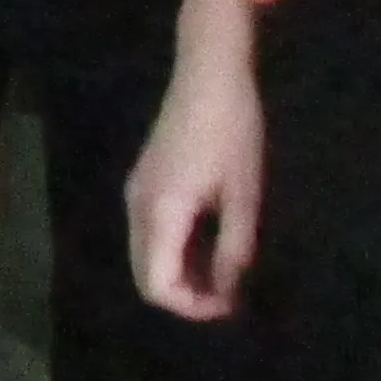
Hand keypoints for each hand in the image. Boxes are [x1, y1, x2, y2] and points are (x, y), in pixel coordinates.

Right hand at [126, 32, 263, 321]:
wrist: (209, 73)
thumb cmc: (233, 130)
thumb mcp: (244, 195)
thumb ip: (234, 249)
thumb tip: (229, 292)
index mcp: (160, 212)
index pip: (157, 285)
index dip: (191, 307)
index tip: (231, 306)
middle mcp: (137, 205)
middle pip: (145, 274)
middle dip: (185, 295)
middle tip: (231, 296)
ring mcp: (136, 191)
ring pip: (146, 255)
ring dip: (181, 273)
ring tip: (227, 272)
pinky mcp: (145, 180)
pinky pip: (150, 233)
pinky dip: (176, 250)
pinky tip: (211, 241)